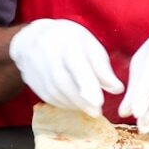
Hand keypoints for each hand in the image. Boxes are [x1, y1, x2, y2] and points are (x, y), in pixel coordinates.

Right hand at [9, 19, 123, 116]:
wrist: (32, 37)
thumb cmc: (69, 40)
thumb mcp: (89, 45)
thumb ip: (102, 67)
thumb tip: (117, 89)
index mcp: (66, 40)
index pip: (76, 64)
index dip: (87, 84)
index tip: (99, 102)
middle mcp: (47, 52)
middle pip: (62, 81)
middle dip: (81, 99)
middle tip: (97, 111)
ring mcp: (36, 66)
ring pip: (54, 91)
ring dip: (73, 104)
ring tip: (89, 109)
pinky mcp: (31, 80)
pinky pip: (47, 96)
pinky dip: (63, 103)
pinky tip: (75, 104)